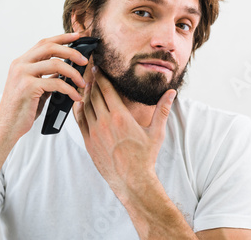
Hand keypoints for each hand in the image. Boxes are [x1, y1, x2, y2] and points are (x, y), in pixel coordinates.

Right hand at [0, 33, 88, 139]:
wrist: (6, 127)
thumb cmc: (22, 110)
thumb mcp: (35, 88)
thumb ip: (46, 77)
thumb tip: (65, 71)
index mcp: (21, 62)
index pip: (44, 43)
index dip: (62, 37)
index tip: (77, 36)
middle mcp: (20, 65)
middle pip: (50, 47)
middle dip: (71, 51)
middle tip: (84, 60)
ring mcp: (22, 74)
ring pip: (56, 64)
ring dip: (74, 73)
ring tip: (82, 83)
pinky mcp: (28, 87)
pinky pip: (56, 83)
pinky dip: (70, 90)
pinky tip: (76, 97)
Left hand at [74, 67, 176, 198]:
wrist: (132, 180)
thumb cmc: (145, 157)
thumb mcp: (156, 132)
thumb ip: (162, 110)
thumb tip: (171, 93)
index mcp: (120, 116)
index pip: (107, 89)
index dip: (101, 77)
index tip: (98, 69)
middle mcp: (105, 122)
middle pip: (94, 95)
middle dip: (92, 82)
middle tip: (90, 73)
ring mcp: (94, 132)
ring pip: (85, 106)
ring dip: (85, 94)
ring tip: (86, 86)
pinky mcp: (89, 142)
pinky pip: (80, 121)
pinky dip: (79, 110)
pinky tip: (80, 104)